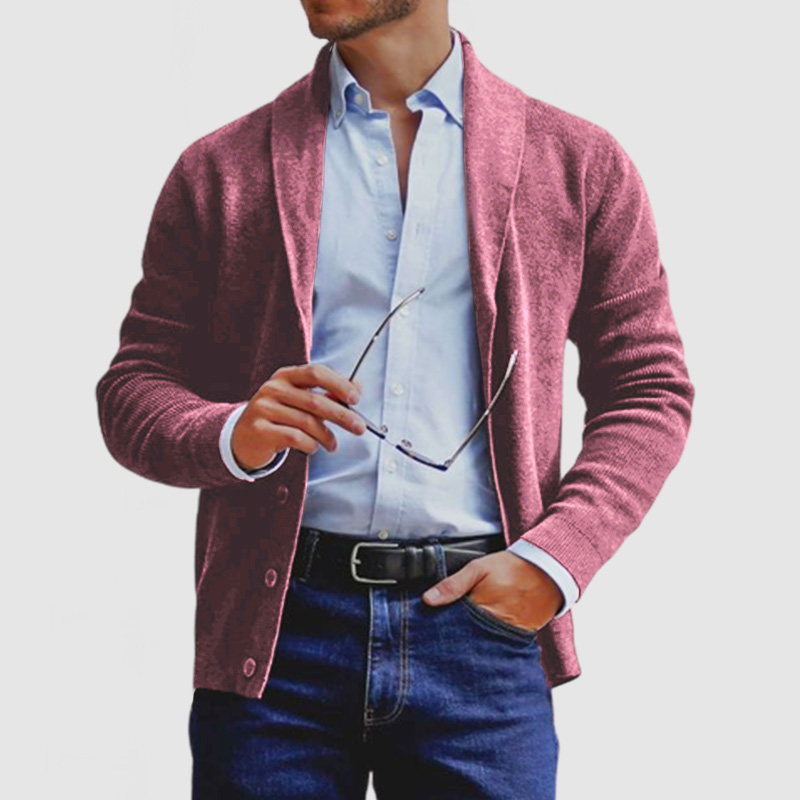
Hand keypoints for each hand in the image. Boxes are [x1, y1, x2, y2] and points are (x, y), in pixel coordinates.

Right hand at [231, 363, 365, 470]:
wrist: (243, 437)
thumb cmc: (279, 417)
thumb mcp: (301, 401)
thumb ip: (327, 394)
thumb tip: (357, 387)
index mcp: (286, 376)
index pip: (315, 372)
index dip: (338, 384)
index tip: (356, 398)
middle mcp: (273, 388)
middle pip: (315, 400)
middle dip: (342, 416)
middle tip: (359, 428)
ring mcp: (263, 408)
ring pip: (306, 422)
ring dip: (326, 436)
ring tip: (333, 444)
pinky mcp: (259, 429)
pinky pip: (294, 437)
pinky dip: (311, 445)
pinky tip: (314, 448)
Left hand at [422, 551, 562, 631]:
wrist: (547, 571)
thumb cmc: (511, 568)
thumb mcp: (478, 568)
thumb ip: (453, 584)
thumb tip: (428, 599)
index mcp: (480, 611)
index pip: (452, 628)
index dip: (440, 628)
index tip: (429, 630)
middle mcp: (494, 628)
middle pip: (466, 640)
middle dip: (455, 639)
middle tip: (441, 638)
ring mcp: (507, 636)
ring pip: (482, 645)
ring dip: (471, 642)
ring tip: (461, 640)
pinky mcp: (518, 638)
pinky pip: (499, 645)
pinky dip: (489, 642)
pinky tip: (481, 638)